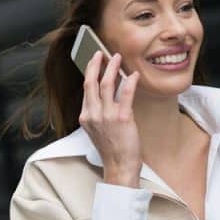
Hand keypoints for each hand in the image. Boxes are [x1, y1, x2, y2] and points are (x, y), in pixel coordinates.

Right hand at [78, 51, 141, 187]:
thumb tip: (107, 91)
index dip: (90, 72)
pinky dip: (130, 82)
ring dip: (112, 68)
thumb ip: (98, 112)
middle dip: (96, 64)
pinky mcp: (122, 118)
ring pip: (106, 84)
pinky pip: (126, 94)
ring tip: (117, 58)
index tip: (94, 62)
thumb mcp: (98, 129)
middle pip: (91, 82)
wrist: (119, 166)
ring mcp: (107, 116)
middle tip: (101, 53)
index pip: (86, 89)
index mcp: (85, 117)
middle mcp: (93, 115)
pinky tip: (134, 75)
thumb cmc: (111, 149)